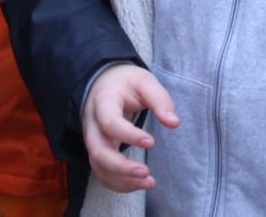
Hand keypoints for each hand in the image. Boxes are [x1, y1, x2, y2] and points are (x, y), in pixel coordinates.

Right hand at [82, 64, 179, 192]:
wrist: (104, 83)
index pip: (109, 123)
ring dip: (121, 180)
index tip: (151, 142)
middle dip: (121, 167)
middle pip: (98, 151)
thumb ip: (160, 100)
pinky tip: (139, 184)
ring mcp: (91, 140)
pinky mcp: (96, 151)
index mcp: (103, 102)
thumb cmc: (126, 82)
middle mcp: (92, 124)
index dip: (129, 135)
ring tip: (149, 182)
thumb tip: (174, 123)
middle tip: (146, 172)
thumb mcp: (145, 81)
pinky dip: (118, 183)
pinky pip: (101, 172)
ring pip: (98, 166)